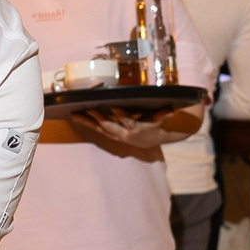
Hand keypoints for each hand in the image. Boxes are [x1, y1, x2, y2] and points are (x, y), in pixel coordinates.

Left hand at [68, 106, 203, 156]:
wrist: (148, 142)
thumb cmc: (154, 126)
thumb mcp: (159, 119)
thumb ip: (165, 113)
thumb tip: (175, 107)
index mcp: (136, 127)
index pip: (127, 120)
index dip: (120, 115)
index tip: (113, 107)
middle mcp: (123, 132)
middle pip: (109, 125)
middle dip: (99, 118)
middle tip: (89, 109)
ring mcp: (115, 134)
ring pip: (99, 127)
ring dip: (87, 121)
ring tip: (74, 113)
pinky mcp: (108, 133)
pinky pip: (95, 128)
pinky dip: (85, 122)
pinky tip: (74, 115)